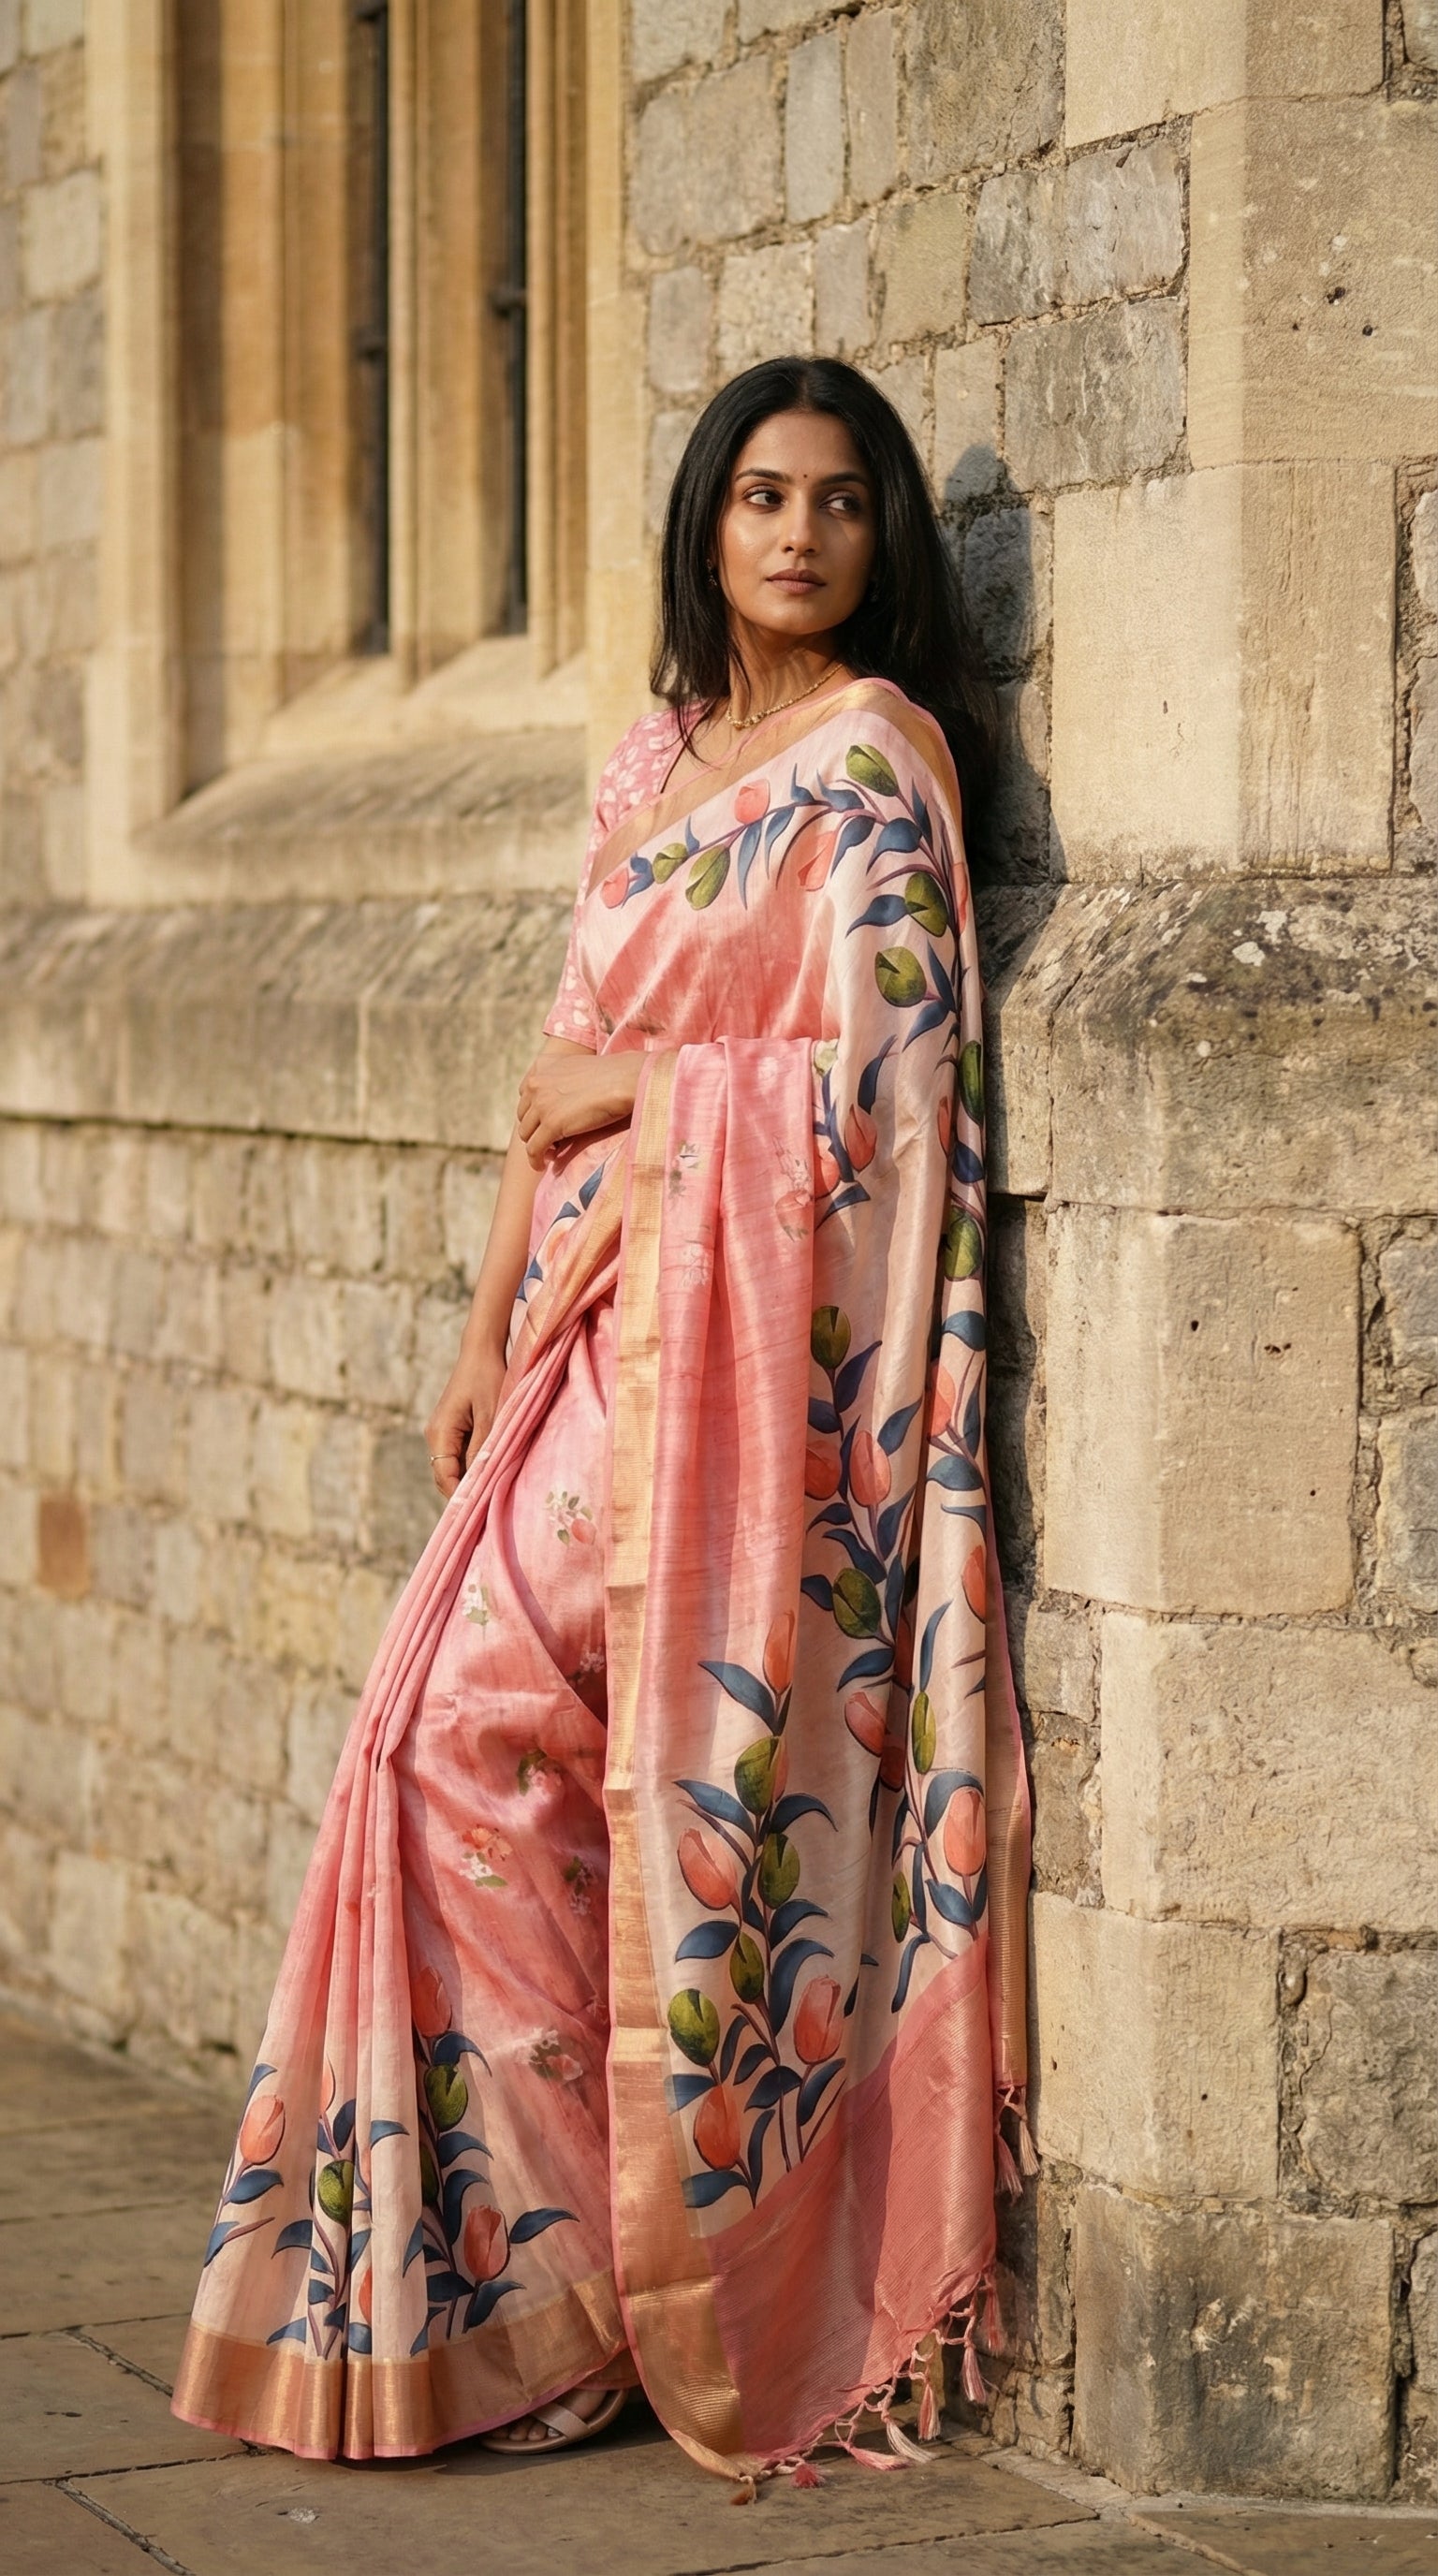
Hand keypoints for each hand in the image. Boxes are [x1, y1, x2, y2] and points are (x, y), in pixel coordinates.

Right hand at [425, 1340, 507, 1499]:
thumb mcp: (491, 1416)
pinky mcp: (452, 1429)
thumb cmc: (489, 1378)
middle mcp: (435, 1435)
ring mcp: (442, 1432)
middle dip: (464, 1492)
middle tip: (488, 1509)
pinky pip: (458, 1455)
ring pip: (453, 1467)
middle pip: (446, 1476)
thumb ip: (482, 1450)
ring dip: (470, 1478)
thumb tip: (477, 1483)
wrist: (481, 1351)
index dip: (460, 1497)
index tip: (478, 1514)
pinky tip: (490, 1469)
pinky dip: (472, 1465)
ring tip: (492, 1491)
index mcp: (440, 1432)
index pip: (445, 1476)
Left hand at [515, 1048, 642, 1169]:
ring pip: (526, 1134)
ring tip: (549, 1153)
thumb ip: (563, 1080)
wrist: (625, 1080)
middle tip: (549, 1140)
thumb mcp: (579, 1069)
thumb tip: (563, 1103)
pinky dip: (535, 1160)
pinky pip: (534, 1149)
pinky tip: (542, 1165)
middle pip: (523, 1115)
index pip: (526, 1094)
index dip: (534, 1111)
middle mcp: (536, 1083)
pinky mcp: (552, 1124)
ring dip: (536, 1145)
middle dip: (535, 1128)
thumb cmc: (613, 1075)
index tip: (545, 1121)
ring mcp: (542, 1104)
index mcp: (542, 1066)